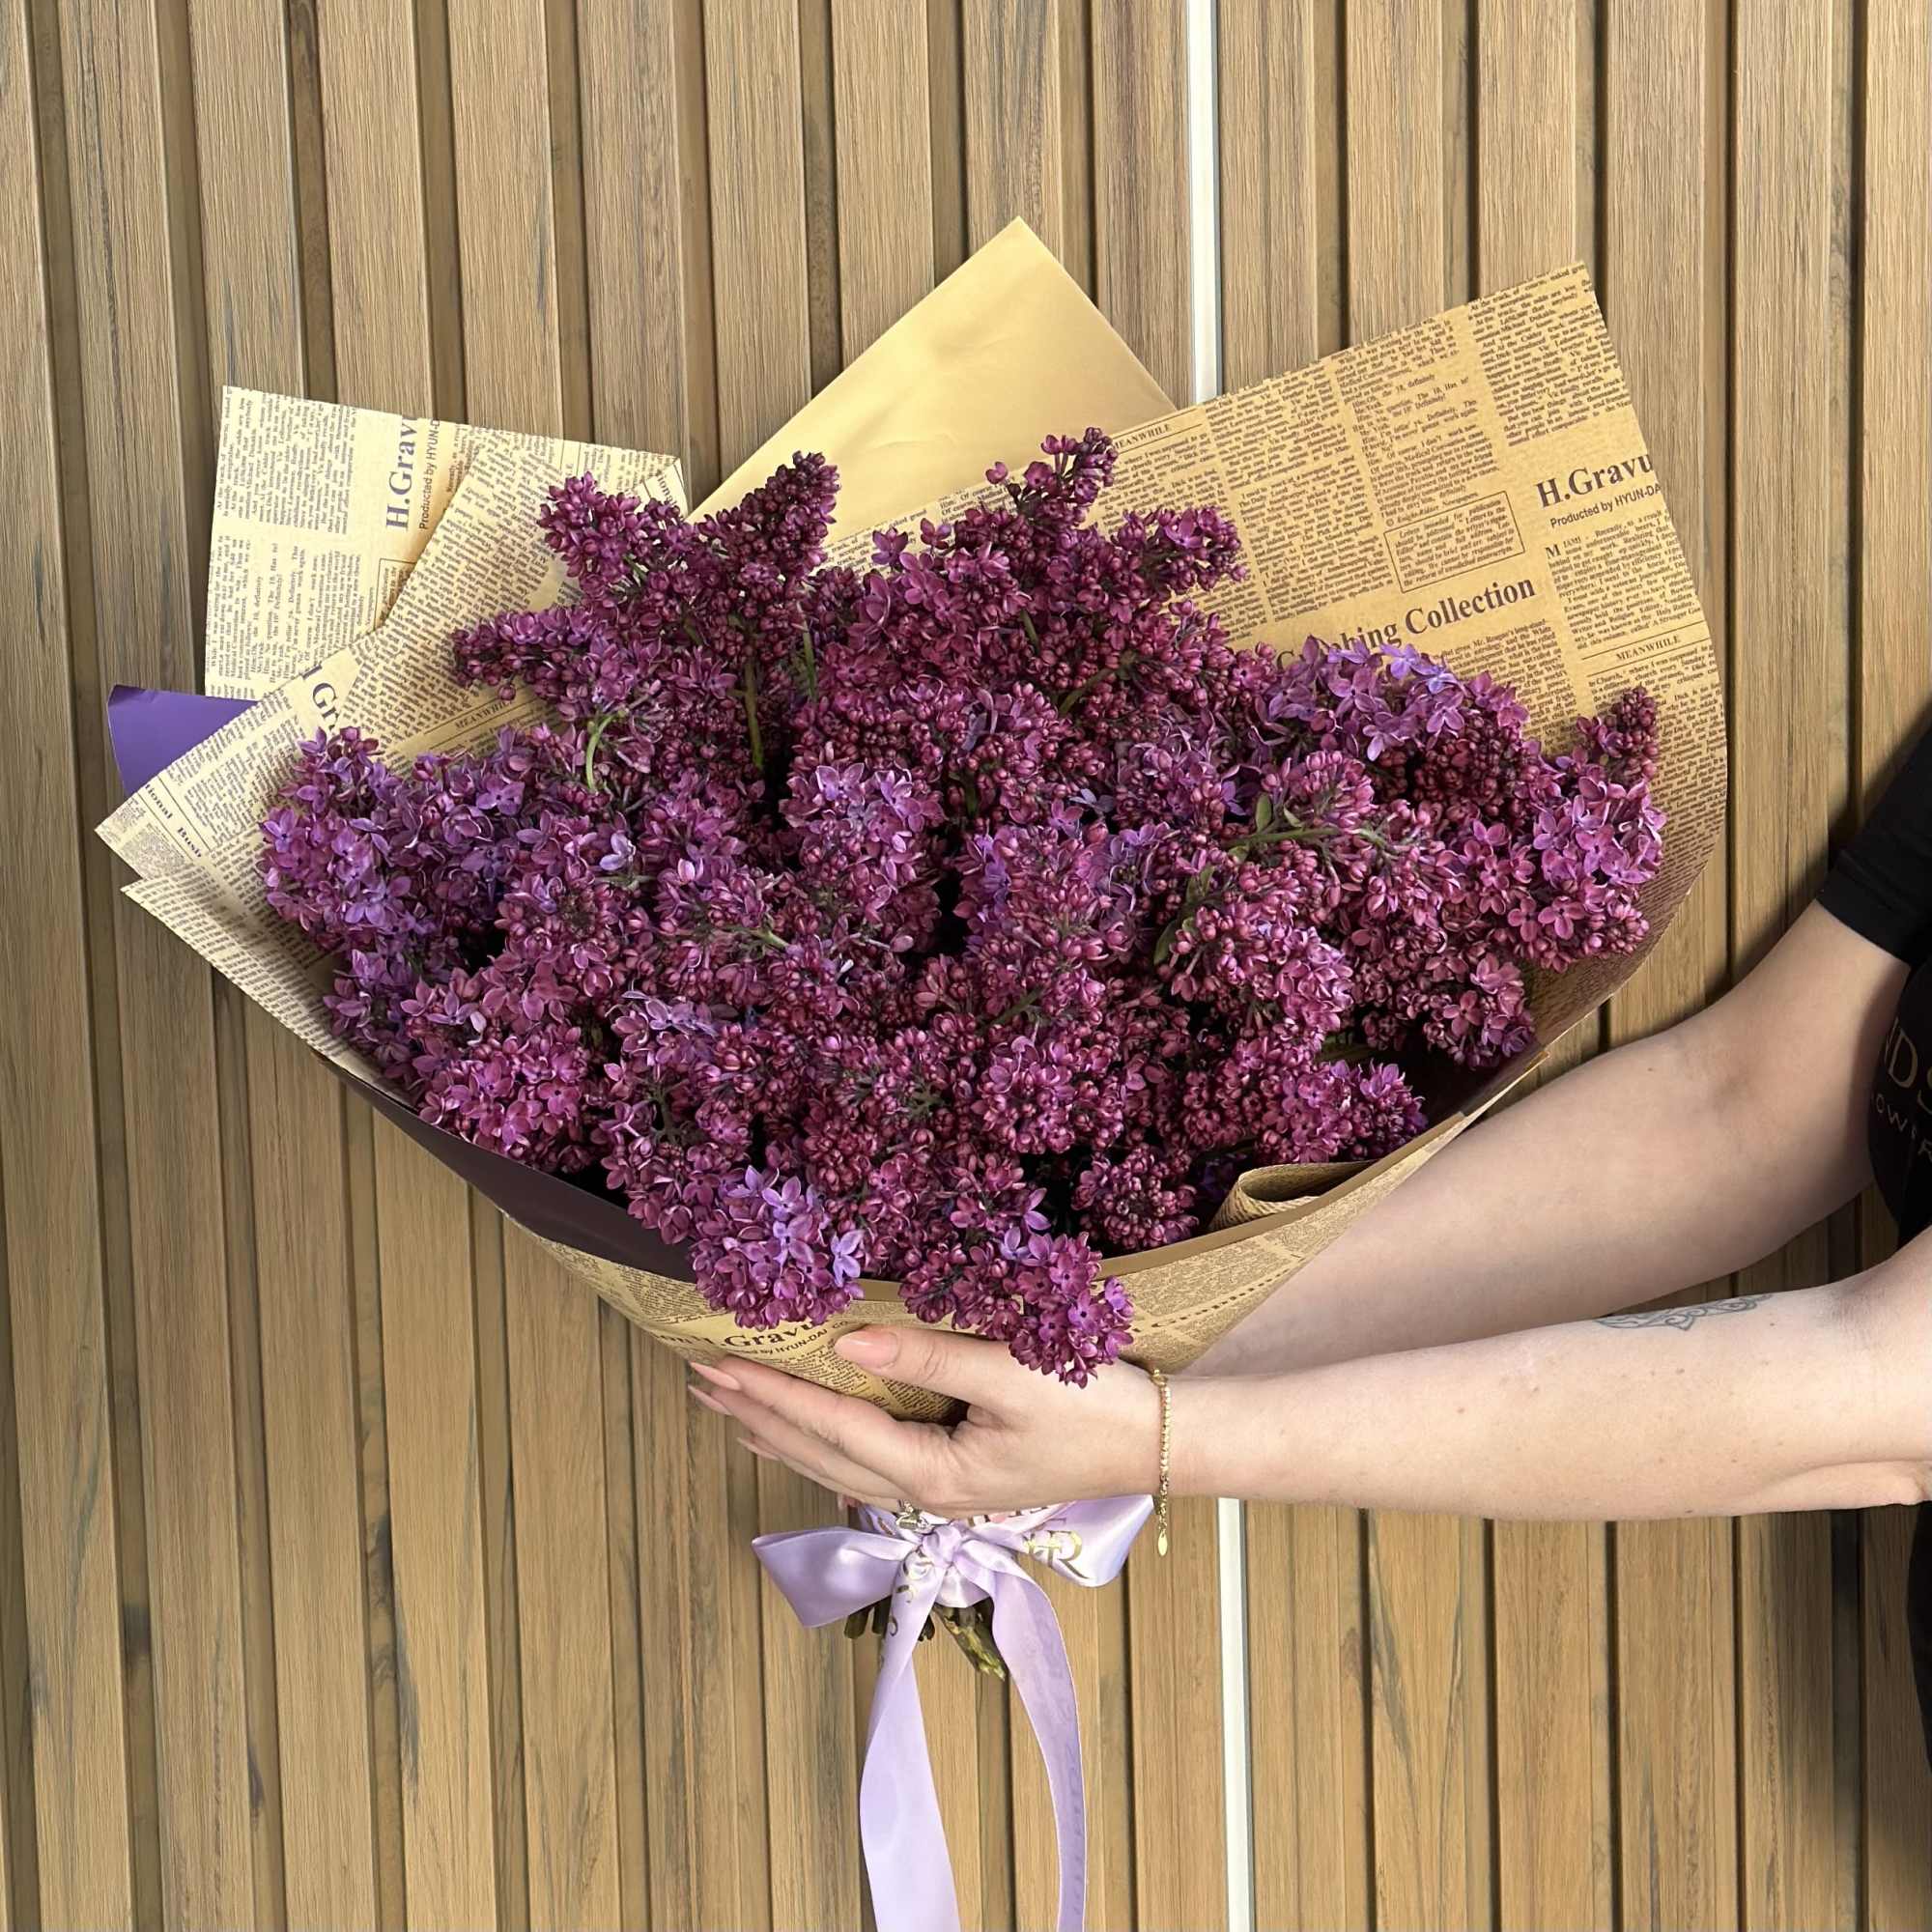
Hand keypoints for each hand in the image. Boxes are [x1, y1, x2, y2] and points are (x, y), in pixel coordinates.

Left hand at [687, 1326, 1163, 1517]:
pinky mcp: (958, 1476)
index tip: (718, 1363)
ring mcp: (942, 1491)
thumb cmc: (1094, 1404)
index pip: (831, 1428)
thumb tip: (845, 1343)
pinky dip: (820, 1441)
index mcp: (934, 1474)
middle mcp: (927, 1494)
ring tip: (728, 1405)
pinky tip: (807, 1430)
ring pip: (837, 1465)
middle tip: (696, 1378)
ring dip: (779, 1432)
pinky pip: (866, 1463)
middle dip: (755, 1415)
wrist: (1163, 1443)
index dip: (770, 1394)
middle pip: (819, 1455)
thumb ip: (927, 1358)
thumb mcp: (1011, 1373)